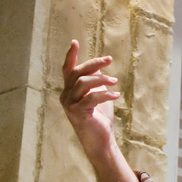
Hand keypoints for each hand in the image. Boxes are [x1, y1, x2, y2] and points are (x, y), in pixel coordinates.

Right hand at [60, 40, 119, 156]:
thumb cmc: (100, 117)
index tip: (74, 42)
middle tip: (109, 60)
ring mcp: (70, 105)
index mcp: (70, 90)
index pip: (67, 70)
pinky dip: (105, 94)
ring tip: (115, 81)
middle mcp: (66, 96)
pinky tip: (116, 95)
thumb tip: (99, 67)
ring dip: (102, 79)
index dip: (70, 56)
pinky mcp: (78, 114)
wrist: (100, 139)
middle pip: (77, 72)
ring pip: (83, 83)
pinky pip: (91, 98)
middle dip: (94, 63)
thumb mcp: (98, 94)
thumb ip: (96, 82)